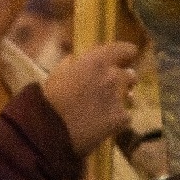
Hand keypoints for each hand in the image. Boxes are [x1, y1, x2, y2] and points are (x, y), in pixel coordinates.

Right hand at [40, 40, 139, 154]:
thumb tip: (78, 60)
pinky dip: (118, 120)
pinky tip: (106, 125)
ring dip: (122, 99)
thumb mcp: (58, 72)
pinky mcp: (121, 119)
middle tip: (112, 88)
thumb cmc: (50, 99)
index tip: (124, 59)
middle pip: (130, 75)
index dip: (126, 55)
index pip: (126, 50)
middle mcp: (113, 76)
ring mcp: (119, 98)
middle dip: (123, 81)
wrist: (51, 129)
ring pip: (129, 96)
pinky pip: (126, 117)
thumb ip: (73, 63)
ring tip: (108, 108)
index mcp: (98, 61)